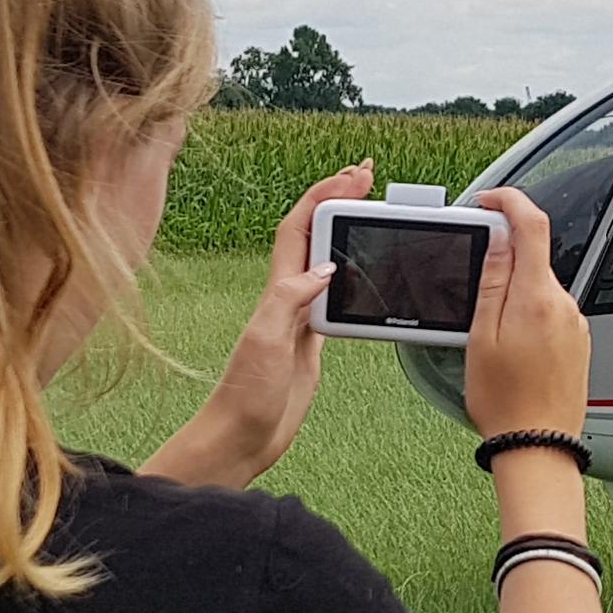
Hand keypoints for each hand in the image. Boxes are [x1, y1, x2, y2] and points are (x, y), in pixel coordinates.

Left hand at [145, 160, 368, 486]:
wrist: (241, 436)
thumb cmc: (246, 394)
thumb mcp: (265, 342)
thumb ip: (290, 300)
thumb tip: (325, 268)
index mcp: (278, 292)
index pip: (301, 228)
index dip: (325, 196)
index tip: (354, 177)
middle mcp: (288, 298)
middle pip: (315, 233)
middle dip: (339, 199)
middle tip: (368, 176)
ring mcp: (300, 318)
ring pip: (327, 259)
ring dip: (348, 229)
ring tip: (370, 209)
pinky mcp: (311, 341)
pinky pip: (336, 294)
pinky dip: (353, 272)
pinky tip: (365, 272)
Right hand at [465, 186, 589, 438]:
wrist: (539, 445)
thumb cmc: (506, 401)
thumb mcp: (481, 335)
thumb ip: (491, 281)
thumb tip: (496, 239)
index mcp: (538, 297)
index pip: (533, 224)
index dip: (509, 201)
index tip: (489, 201)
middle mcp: (564, 305)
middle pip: (534, 257)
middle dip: (501, 261)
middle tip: (471, 283)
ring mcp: (575, 323)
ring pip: (539, 286)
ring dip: (513, 293)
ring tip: (490, 332)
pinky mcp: (578, 340)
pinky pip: (549, 311)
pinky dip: (527, 314)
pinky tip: (512, 347)